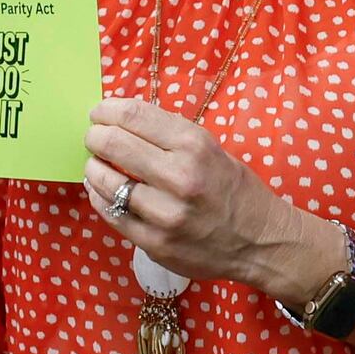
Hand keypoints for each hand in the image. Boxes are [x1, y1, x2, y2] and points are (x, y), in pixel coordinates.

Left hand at [84, 99, 314, 293]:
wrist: (261, 241)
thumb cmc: (234, 189)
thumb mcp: (212, 148)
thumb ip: (170, 135)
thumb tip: (123, 119)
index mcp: (195, 146)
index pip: (134, 116)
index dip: (107, 110)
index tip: (99, 112)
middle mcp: (180, 177)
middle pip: (114, 144)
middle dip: (95, 136)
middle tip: (93, 137)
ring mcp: (165, 214)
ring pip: (107, 182)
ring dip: (94, 169)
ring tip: (96, 165)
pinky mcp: (155, 243)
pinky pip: (112, 214)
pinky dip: (100, 198)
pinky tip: (101, 190)